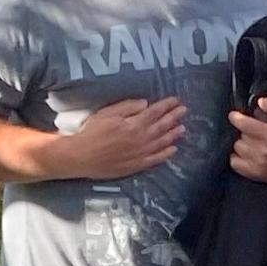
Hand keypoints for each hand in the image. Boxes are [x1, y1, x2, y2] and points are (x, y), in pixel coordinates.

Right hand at [55, 95, 183, 180]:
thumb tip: (145, 104)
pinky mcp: (136, 165)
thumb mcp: (107, 113)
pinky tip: (173, 149)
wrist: (82, 156)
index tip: (176, 100)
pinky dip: (166, 154)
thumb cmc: (92, 132)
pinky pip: (156, 159)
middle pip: (162, 126)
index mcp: (134, 124)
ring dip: (173, 134)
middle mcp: (141, 139)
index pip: (155, 112)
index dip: (167, 105)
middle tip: (184, 111)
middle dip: (174, 117)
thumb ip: (127, 107)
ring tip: (182, 128)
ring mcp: (140, 153)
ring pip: (162, 142)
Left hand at [226, 96, 266, 184]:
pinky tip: (245, 153)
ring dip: (241, 143)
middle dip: (244, 130)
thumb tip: (259, 102)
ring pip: (237, 149)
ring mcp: (258, 164)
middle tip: (252, 129)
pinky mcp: (255, 174)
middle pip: (240, 136)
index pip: (243, 124)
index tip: (235, 115)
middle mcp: (263, 151)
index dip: (236, 117)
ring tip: (251, 141)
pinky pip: (234, 164)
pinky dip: (237, 157)